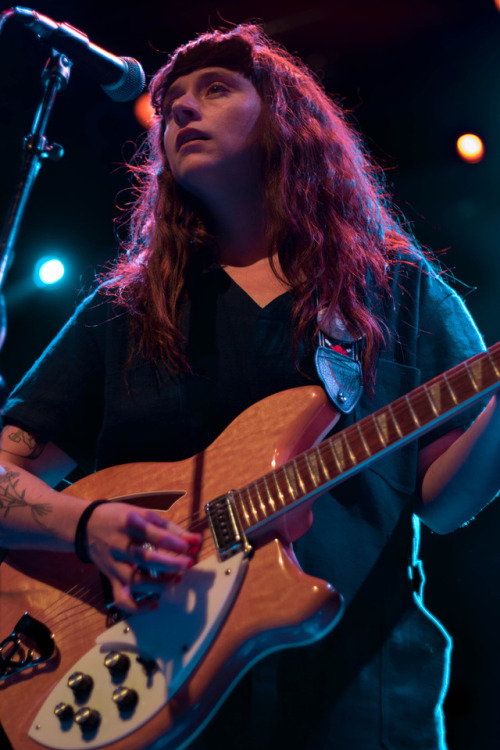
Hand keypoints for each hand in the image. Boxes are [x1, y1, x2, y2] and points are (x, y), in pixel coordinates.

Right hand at [85, 503, 200, 611]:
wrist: (85, 526)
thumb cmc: (119, 518)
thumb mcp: (144, 515)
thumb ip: (171, 529)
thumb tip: (196, 541)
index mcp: (129, 523)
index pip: (153, 534)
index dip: (173, 542)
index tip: (188, 547)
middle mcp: (119, 544)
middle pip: (145, 558)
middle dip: (170, 564)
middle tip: (187, 564)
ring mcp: (114, 564)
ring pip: (136, 580)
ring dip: (160, 584)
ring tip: (176, 579)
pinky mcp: (111, 579)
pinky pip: (122, 599)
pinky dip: (138, 607)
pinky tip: (155, 604)